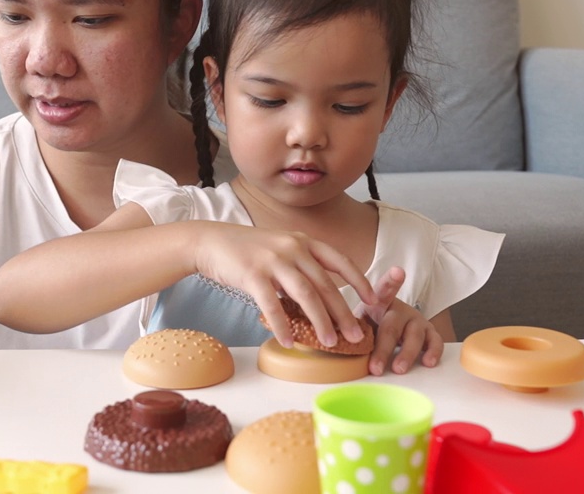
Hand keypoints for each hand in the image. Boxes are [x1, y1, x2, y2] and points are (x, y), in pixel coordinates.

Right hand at [192, 222, 377, 349]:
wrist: (210, 241)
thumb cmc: (247, 249)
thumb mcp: (280, 247)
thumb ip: (301, 264)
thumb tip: (322, 295)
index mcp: (303, 241)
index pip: (339, 261)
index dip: (359, 281)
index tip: (373, 301)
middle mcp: (292, 248)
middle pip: (326, 284)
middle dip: (344, 312)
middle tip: (356, 335)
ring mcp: (273, 260)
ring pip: (306, 295)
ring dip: (320, 321)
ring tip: (329, 343)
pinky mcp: (252, 274)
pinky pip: (273, 304)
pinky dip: (283, 325)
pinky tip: (289, 341)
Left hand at [354, 267, 443, 374]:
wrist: (391, 326)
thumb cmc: (371, 323)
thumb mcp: (359, 320)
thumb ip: (348, 325)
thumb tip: (326, 335)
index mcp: (380, 302)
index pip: (384, 289)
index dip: (391, 280)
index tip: (397, 272)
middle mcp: (400, 309)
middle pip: (392, 325)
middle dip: (383, 348)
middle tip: (375, 367)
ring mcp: (416, 320)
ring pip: (414, 335)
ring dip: (406, 353)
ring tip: (398, 369)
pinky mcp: (429, 332)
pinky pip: (435, 341)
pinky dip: (433, 351)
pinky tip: (427, 362)